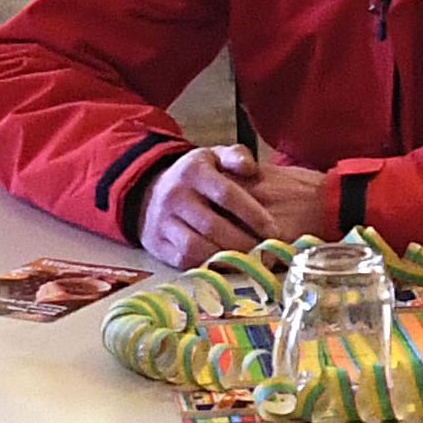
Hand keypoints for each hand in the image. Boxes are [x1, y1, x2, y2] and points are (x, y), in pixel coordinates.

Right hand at [139, 145, 337, 265]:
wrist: (150, 192)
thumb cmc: (196, 176)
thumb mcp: (214, 157)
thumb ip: (237, 156)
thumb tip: (251, 168)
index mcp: (193, 171)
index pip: (226, 194)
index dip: (252, 214)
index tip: (273, 229)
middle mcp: (174, 196)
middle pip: (213, 226)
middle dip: (244, 242)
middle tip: (265, 251)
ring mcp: (162, 222)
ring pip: (196, 247)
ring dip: (226, 257)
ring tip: (248, 261)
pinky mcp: (157, 244)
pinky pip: (183, 260)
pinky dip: (207, 266)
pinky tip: (226, 266)